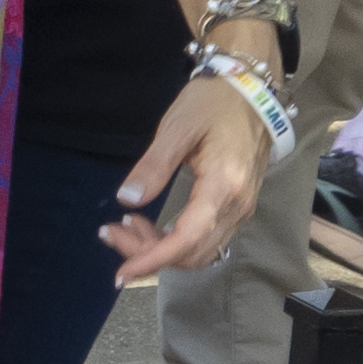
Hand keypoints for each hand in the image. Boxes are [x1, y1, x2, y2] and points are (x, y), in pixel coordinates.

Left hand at [105, 62, 272, 287]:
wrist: (251, 89)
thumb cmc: (213, 102)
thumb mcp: (177, 128)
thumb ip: (153, 167)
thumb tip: (127, 201)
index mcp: (224, 186)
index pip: (187, 239)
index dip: (152, 260)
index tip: (121, 274)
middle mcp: (238, 205)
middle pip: (192, 252)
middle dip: (148, 254)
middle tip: (111, 232)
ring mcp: (242, 208)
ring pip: (200, 250)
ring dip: (161, 248)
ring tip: (126, 226)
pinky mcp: (238, 206)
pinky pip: (208, 239)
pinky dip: (176, 240)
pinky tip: (151, 223)